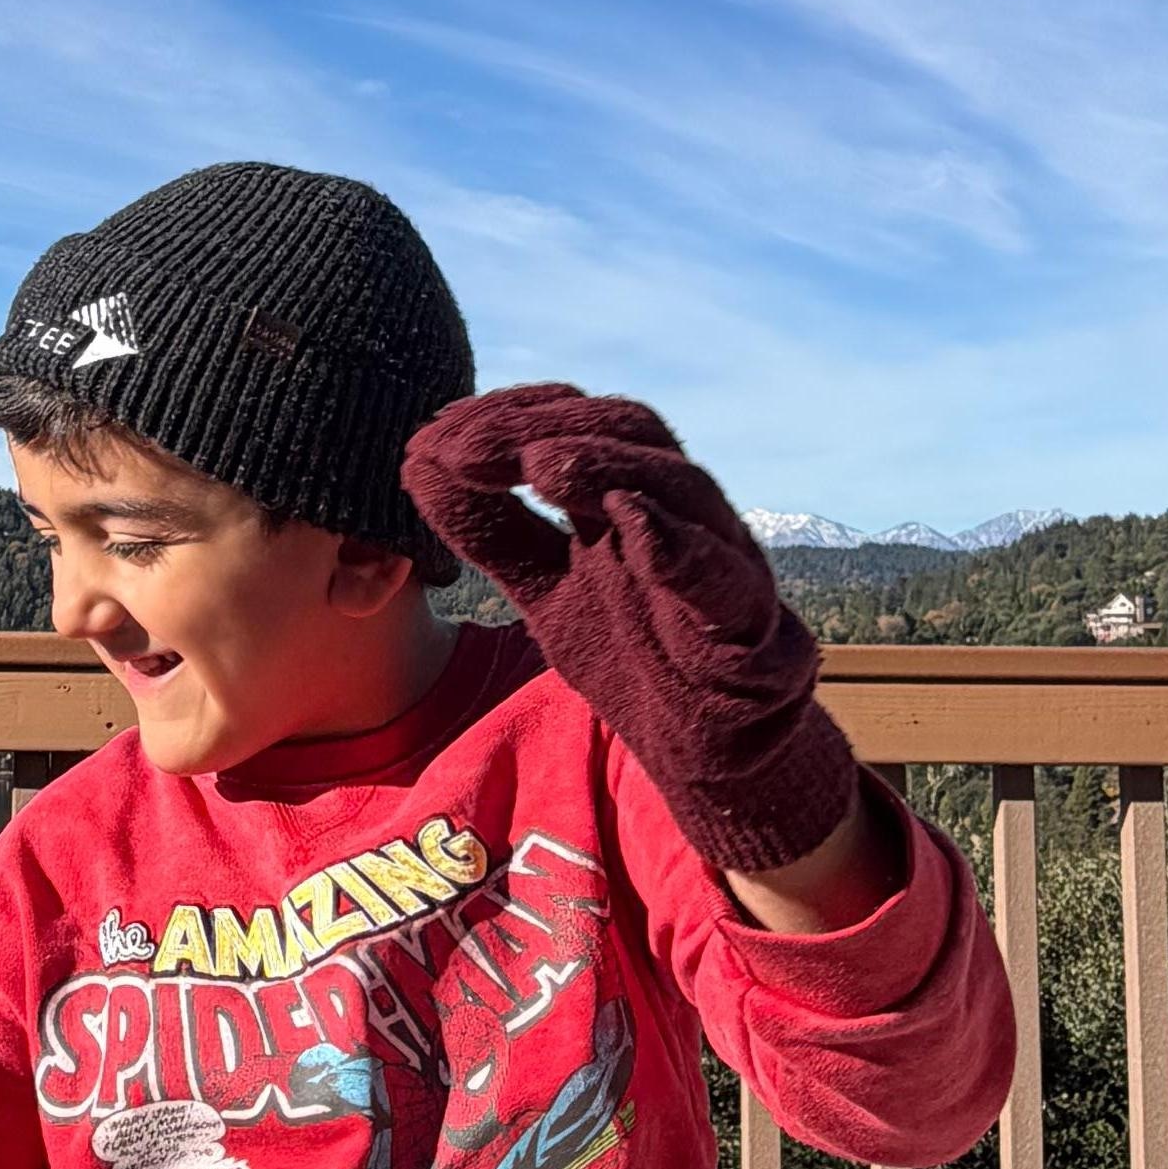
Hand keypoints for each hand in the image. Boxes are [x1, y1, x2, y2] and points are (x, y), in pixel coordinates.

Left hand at [404, 385, 868, 880]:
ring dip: (609, 466)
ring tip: (539, 464)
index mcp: (626, 499)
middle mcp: (679, 512)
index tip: (435, 432)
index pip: (571, 426)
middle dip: (543, 428)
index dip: (505, 418)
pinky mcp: (749, 626)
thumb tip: (418, 464)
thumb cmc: (636, 654)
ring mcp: (722, 560)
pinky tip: (633, 523)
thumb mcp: (546, 589)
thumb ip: (491, 531)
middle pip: (626, 431)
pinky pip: (725, 579)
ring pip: (682, 487)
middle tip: (463, 446)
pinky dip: (682, 547)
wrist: (712, 750)